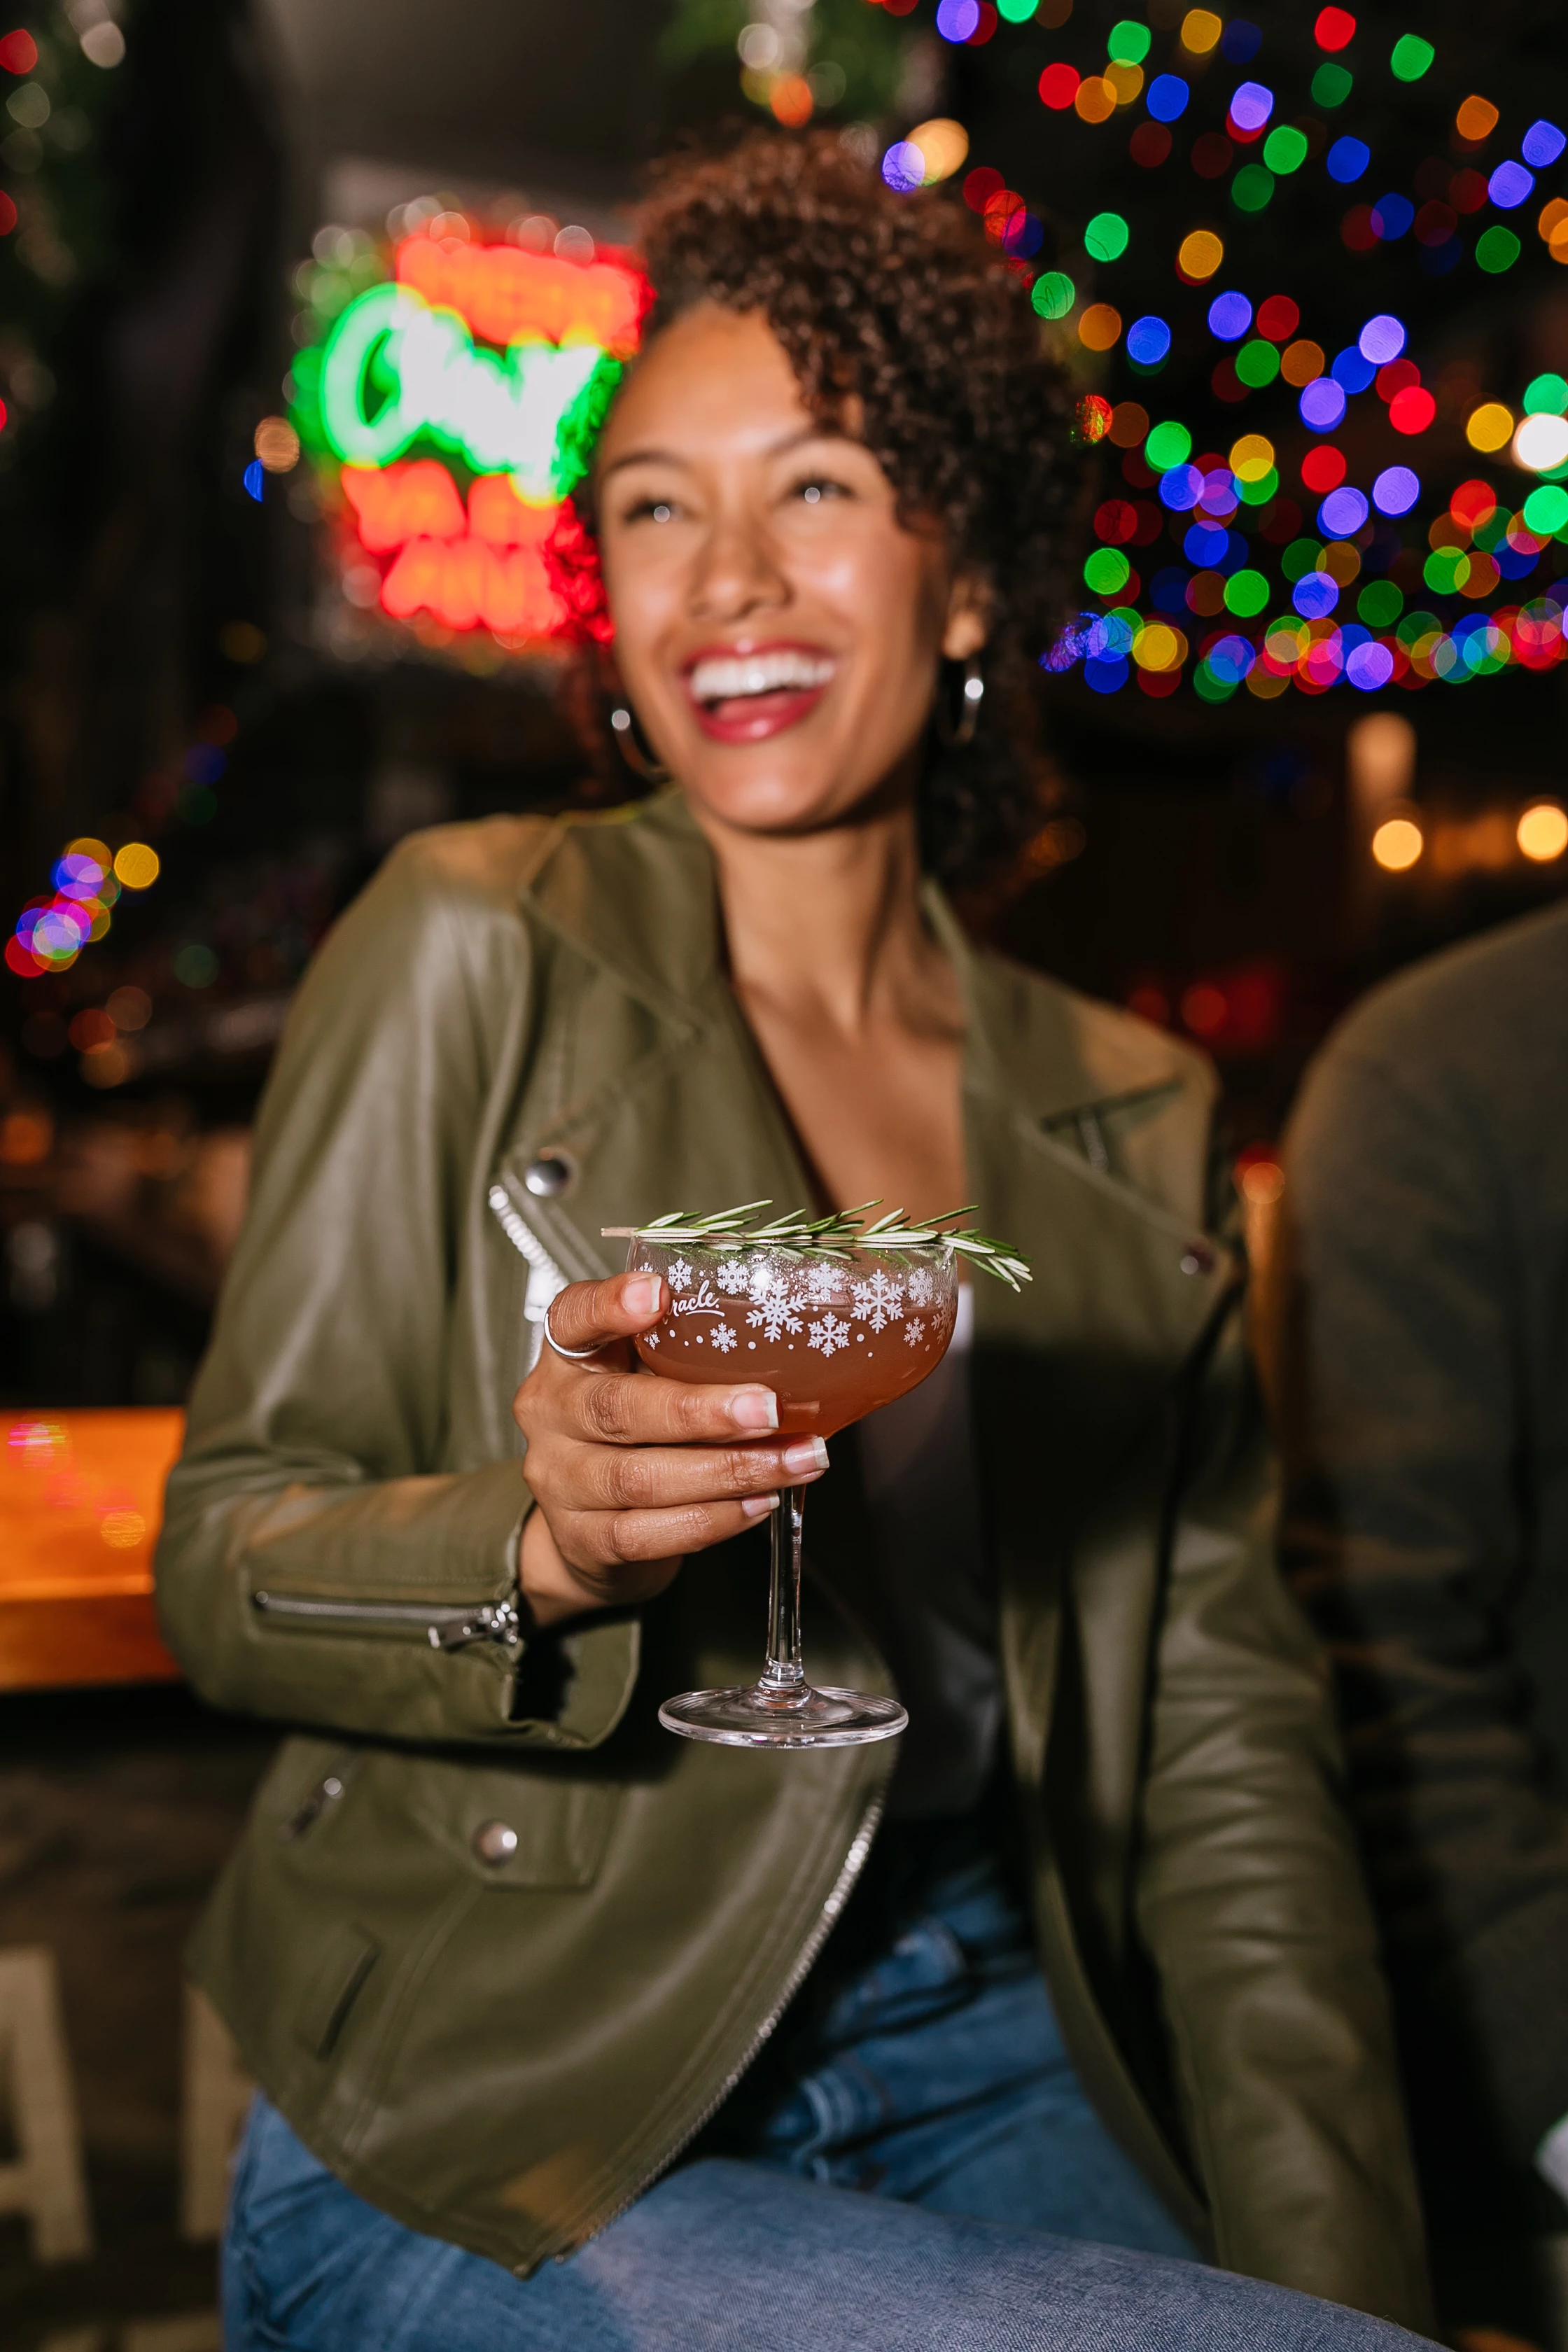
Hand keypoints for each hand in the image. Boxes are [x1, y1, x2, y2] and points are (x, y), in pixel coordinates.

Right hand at [512, 1270, 828, 1626]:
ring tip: (795, 1460)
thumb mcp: (643, 1378)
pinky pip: (648, 1534)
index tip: (657, 1294)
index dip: (610, 1305)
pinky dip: (712, 1520)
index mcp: (569, 1358)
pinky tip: (759, 1504)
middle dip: (702, 1412)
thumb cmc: (632, 1434)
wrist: (582, 1529)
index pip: (573, 1318)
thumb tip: (794, 1350)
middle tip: (769, 1408)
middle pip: (617, 1409)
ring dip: (730, 1472)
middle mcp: (552, 1414)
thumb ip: (688, 1357)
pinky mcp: (582, 1539)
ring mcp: (560, 1481)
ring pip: (641, 1479)